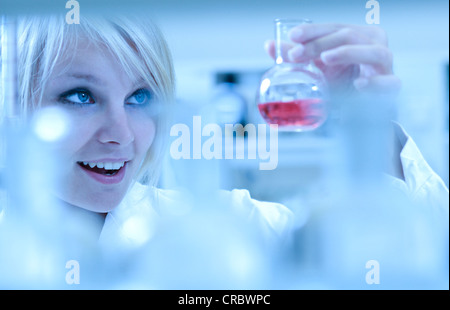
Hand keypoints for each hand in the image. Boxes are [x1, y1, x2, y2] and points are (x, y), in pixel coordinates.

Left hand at [265, 23, 401, 94]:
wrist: (364, 105)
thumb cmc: (342, 80)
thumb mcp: (317, 67)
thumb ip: (297, 55)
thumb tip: (269, 44)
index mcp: (356, 35)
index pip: (334, 27)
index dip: (313, 30)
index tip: (292, 37)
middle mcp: (373, 43)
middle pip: (348, 35)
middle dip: (320, 43)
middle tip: (297, 55)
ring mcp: (385, 64)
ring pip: (372, 51)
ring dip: (348, 52)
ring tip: (326, 59)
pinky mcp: (392, 85)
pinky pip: (389, 82)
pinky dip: (375, 82)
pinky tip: (359, 83)